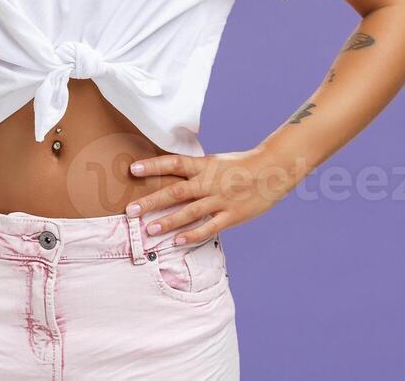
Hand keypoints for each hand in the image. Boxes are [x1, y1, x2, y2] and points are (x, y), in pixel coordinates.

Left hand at [122, 147, 305, 244]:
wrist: (273, 170)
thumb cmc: (241, 166)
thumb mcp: (216, 162)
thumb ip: (196, 171)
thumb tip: (171, 175)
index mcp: (205, 165)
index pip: (175, 163)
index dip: (153, 166)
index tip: (132, 169)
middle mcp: (210, 182)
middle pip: (176, 192)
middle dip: (152, 201)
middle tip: (131, 210)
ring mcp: (221, 200)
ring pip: (190, 212)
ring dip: (168, 222)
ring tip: (148, 229)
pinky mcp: (232, 215)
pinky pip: (209, 227)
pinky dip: (192, 235)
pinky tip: (177, 241)